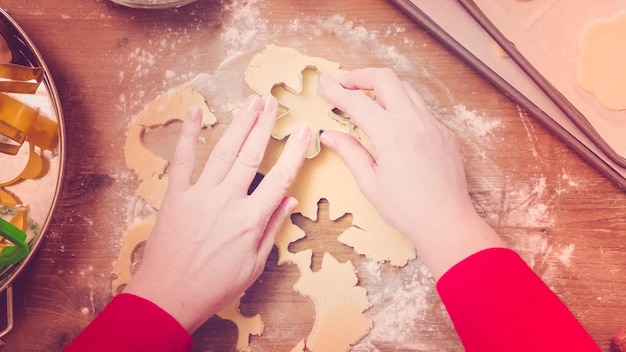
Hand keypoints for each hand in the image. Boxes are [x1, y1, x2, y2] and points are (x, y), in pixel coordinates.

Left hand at [124, 95, 309, 332]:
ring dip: (240, 124)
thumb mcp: (254, 265)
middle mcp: (227, 201)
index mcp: (250, 220)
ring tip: (252, 102)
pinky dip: (189, 134)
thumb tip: (290, 201)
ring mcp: (200, 195)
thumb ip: (272, 229)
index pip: (280, 178)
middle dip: (264, 125)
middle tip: (273, 101)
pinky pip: (183, 160)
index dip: (294, 151)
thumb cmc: (213, 287)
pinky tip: (195, 112)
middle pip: (251, 155)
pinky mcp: (176, 196)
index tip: (304, 129)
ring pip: (224, 151)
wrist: (167, 297)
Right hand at [319, 68, 504, 278]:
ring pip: (406, 89)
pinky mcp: (445, 133)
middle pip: (385, 78)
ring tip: (367, 104)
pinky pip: (421, 109)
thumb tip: (329, 135)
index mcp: (391, 134)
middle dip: (361, 76)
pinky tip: (393, 126)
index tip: (324, 84)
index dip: (335, 90)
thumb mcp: (370, 182)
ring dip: (383, 89)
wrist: (447, 222)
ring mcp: (433, 125)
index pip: (356, 101)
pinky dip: (402, 108)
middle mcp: (414, 122)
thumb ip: (349, 152)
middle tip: (345, 85)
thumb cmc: (407, 209)